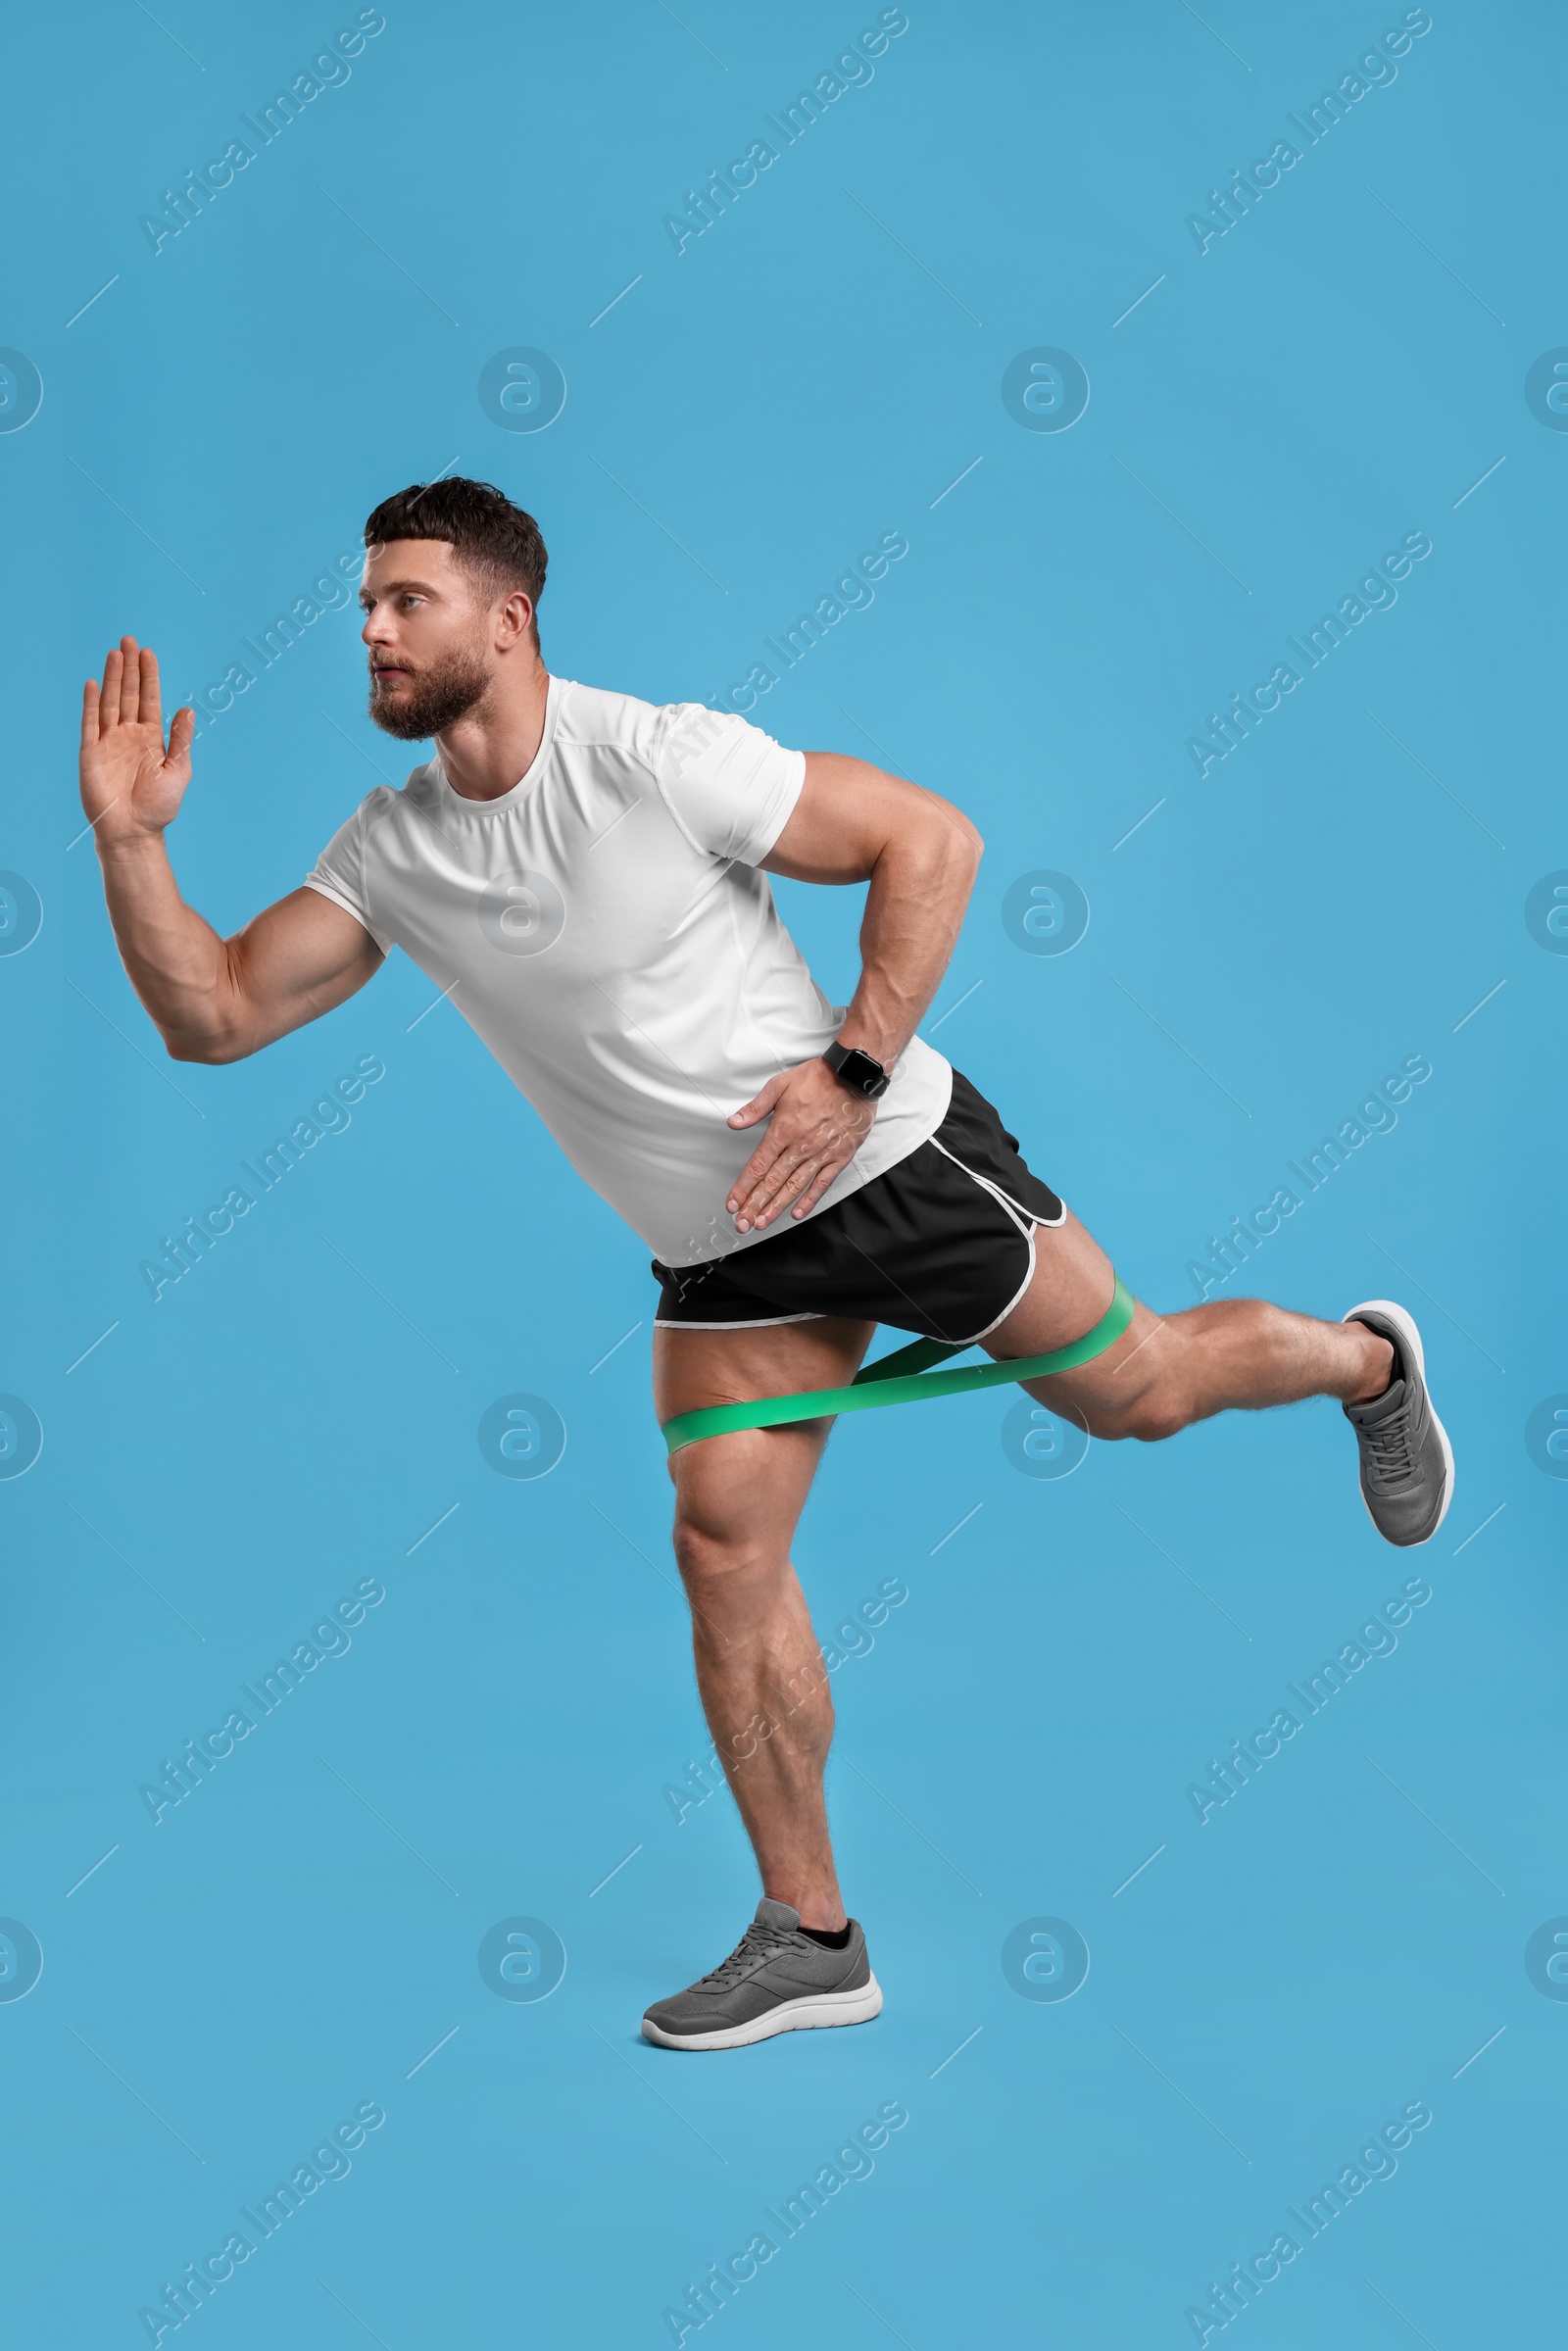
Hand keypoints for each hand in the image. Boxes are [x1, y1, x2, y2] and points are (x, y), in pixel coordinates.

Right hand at [80, 638, 195, 853]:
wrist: (133, 831)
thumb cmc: (158, 806)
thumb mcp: (177, 770)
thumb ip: (181, 740)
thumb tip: (188, 709)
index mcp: (150, 738)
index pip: (149, 699)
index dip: (148, 676)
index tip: (148, 653)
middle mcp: (128, 735)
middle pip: (128, 694)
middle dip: (129, 668)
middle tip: (129, 640)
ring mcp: (108, 742)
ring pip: (110, 702)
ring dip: (112, 678)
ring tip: (115, 653)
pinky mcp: (91, 752)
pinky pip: (90, 723)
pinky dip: (92, 703)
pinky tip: (94, 683)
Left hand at [726, 1057, 878, 1232]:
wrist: (855, 1077)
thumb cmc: (819, 1079)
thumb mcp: (780, 1085)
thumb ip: (756, 1108)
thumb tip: (734, 1122)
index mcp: (783, 1130)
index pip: (758, 1166)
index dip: (743, 1187)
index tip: (733, 1203)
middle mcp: (800, 1146)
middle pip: (773, 1182)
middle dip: (755, 1205)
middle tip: (743, 1223)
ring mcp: (821, 1154)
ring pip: (794, 1187)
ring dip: (776, 1207)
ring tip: (762, 1223)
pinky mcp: (839, 1157)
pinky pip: (822, 1183)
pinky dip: (809, 1200)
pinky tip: (797, 1213)